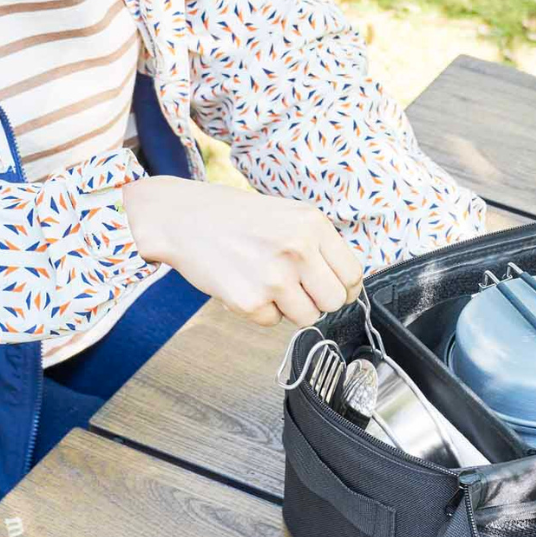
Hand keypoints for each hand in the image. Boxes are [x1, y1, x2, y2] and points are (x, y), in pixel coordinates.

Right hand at [121, 177, 363, 327]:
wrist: (182, 217)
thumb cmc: (235, 216)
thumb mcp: (289, 215)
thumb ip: (319, 245)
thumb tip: (347, 283)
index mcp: (313, 224)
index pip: (353, 274)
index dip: (345, 288)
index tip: (333, 289)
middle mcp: (299, 249)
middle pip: (335, 301)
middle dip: (318, 300)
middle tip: (295, 287)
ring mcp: (274, 277)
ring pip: (307, 317)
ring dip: (289, 307)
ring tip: (266, 281)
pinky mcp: (250, 301)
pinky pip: (272, 322)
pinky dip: (259, 310)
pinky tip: (244, 283)